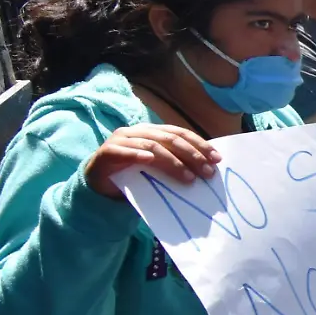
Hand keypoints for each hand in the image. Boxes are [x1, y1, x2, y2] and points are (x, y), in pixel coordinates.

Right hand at [84, 124, 217, 198]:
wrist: (99, 183)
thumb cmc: (132, 175)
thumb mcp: (157, 168)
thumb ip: (175, 164)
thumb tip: (206, 170)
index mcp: (153, 131)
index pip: (180, 133)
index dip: (200, 145)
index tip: (217, 159)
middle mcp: (138, 131)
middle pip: (170, 139)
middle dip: (192, 155)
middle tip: (207, 172)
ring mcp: (121, 140)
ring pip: (151, 146)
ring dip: (172, 161)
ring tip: (188, 177)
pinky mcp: (106, 152)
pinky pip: (123, 151)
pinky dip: (136, 154)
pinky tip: (148, 160)